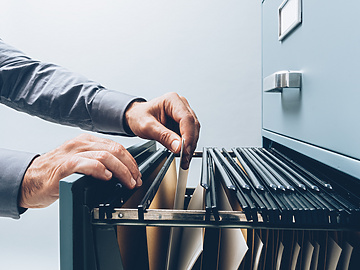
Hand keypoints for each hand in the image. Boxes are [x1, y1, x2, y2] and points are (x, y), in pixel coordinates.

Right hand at [19, 134, 140, 208]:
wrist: (29, 180)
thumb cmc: (55, 173)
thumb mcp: (80, 162)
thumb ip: (98, 161)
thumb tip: (121, 171)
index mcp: (86, 141)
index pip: (116, 146)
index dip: (130, 161)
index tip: (136, 173)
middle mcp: (81, 143)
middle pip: (115, 150)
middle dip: (130, 166)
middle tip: (135, 180)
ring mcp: (72, 153)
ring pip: (105, 156)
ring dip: (121, 170)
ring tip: (127, 182)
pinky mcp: (64, 166)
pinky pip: (87, 164)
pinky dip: (101, 170)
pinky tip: (107, 178)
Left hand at [125, 92, 199, 168]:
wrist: (136, 117)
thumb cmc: (139, 116)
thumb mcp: (147, 127)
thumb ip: (164, 136)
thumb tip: (178, 146)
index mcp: (172, 100)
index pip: (186, 118)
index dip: (188, 135)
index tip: (184, 149)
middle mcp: (181, 105)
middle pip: (193, 125)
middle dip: (190, 143)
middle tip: (184, 158)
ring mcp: (183, 114)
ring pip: (194, 131)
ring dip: (190, 146)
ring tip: (184, 158)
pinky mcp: (183, 123)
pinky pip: (190, 135)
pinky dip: (187, 145)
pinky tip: (183, 153)